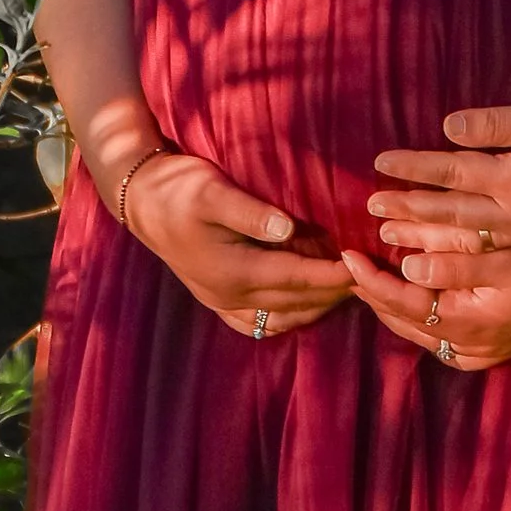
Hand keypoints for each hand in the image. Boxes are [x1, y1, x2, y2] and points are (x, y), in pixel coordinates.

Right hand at [112, 148, 353, 335]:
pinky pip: (261, 322)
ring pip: (283, 317)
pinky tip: (306, 303)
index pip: (298, 278)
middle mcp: (229, 296)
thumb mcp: (212, 191)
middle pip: (297, 302)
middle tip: (370, 277)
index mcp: (233, 271)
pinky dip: (289, 316)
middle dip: (335, 292)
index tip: (365, 265)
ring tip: (347, 287)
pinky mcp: (217, 300)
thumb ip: (251, 213)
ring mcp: (221, 303)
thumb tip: (287, 228)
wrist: (141, 200)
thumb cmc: (179, 188)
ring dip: (317, 306)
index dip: (335, 274)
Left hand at [338, 235, 510, 370]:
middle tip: (350, 269)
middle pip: (406, 324)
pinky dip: (419, 320)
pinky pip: (441, 340)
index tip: (347, 254)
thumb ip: (456, 264)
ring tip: (371, 282)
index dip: (371, 280)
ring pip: (421, 335)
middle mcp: (471, 347)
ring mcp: (483, 353)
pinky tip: (414, 302)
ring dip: (394, 309)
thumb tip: (408, 265)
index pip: (403, 303)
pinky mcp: (494, 350)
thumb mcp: (505, 258)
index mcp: (470, 324)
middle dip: (375, 296)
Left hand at [369, 101, 510, 253]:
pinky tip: (428, 259)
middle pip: (447, 215)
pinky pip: (481, 260)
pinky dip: (449, 261)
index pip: (451, 173)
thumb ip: (496, 124)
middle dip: (406, 209)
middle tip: (370, 205)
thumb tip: (449, 128)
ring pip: (459, 243)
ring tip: (387, 234)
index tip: (380, 163)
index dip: (413, 168)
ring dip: (420, 237)